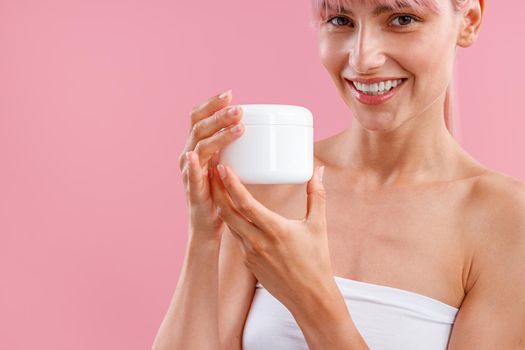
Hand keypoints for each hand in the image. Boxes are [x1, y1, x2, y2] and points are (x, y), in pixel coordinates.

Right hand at [179, 90, 244, 241]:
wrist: (207, 224)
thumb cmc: (219, 191)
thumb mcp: (224, 162)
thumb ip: (232, 145)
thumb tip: (255, 127)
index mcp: (196, 146)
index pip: (198, 118)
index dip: (211, 104)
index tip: (229, 94)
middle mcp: (189, 156)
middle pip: (199, 128)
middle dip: (219, 116)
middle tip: (239, 109)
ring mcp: (189, 173)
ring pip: (199, 147)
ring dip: (218, 136)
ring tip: (238, 128)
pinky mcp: (193, 191)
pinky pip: (191, 176)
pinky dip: (193, 166)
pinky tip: (197, 157)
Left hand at [209, 163, 333, 310]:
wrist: (310, 298)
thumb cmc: (317, 262)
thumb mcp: (318, 226)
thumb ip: (316, 196)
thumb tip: (318, 171)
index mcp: (274, 230)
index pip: (245, 203)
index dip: (230, 184)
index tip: (222, 168)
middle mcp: (258, 241)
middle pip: (227, 212)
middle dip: (216, 191)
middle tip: (211, 172)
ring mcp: (250, 254)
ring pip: (229, 225)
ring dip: (221, 206)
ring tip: (217, 188)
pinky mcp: (249, 263)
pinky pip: (236, 238)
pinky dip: (231, 222)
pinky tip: (231, 213)